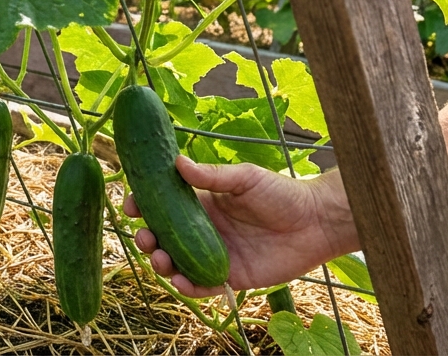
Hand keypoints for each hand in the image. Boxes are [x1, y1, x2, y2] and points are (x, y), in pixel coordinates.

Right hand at [123, 156, 357, 296]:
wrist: (316, 222)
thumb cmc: (281, 193)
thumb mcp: (244, 178)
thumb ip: (211, 175)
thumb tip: (177, 162)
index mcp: (200, 203)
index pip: (162, 205)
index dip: (142, 205)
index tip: (131, 205)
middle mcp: (202, 230)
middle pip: (163, 237)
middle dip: (146, 238)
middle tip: (145, 237)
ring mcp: (214, 254)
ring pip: (176, 263)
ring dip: (160, 263)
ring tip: (160, 259)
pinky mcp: (230, 277)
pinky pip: (201, 286)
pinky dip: (186, 286)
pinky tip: (178, 280)